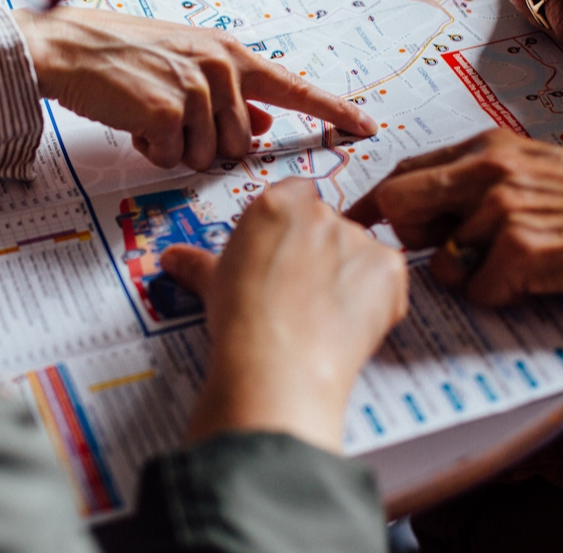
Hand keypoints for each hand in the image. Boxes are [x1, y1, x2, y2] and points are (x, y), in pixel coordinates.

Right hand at [13, 8, 376, 169]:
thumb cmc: (124, 57)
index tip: (367, 126)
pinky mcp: (169, 111)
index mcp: (230, 54)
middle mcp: (221, 68)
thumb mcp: (186, 65)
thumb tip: (259, 123)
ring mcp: (196, 89)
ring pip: (209, 157)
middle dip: (207, 146)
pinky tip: (136, 124)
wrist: (72, 48)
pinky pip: (174, 159)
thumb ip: (228, 95)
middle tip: (171, 122)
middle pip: (241, 145)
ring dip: (178, 150)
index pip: (294, 87)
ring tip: (150, 117)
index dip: (333, 110)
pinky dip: (153, 151)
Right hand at [159, 179, 406, 454]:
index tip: (287, 256)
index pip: (296, 197)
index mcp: (276, 204)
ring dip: (350, 278)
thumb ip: (197, 263)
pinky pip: (389, 279)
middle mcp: (320, 213)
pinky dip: (378, 300)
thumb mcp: (212, 284)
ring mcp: (358, 238)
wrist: (277, 366)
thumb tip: (173, 258)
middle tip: (302, 295)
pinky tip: (350, 326)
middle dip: (321, 256)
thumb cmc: (241, 323)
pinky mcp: (390, 268)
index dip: (293, 230)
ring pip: (360, 253)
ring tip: (324, 318)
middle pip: (329, 225)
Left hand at [347, 130, 562, 345]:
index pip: (403, 173)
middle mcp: (487, 172)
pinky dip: (501, 296)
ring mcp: (504, 210)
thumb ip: (476, 179)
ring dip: (468, 275)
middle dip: (409, 238)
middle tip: (445, 250)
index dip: (374, 206)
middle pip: (399, 206)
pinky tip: (536, 280)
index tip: (353, 225)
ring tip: (515, 263)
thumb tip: (416, 205)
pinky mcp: (522, 251)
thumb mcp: (532, 166)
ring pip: (439, 262)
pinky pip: (478, 291)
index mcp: (486, 149)